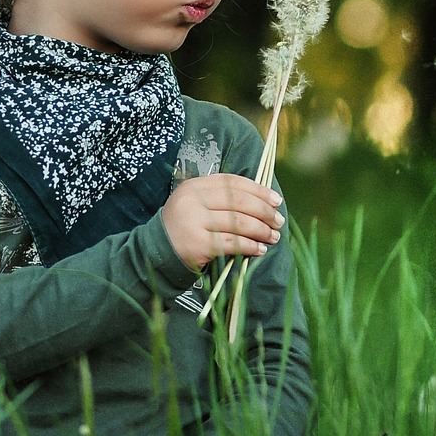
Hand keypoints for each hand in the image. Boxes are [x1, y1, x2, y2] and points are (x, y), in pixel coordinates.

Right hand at [162, 173, 283, 271]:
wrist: (157, 252)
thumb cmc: (185, 227)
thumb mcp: (197, 204)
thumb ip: (222, 198)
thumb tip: (264, 201)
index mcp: (194, 186)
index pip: (232, 183)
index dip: (258, 190)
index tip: (276, 200)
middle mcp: (193, 200)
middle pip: (239, 202)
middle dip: (264, 212)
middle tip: (279, 221)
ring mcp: (194, 221)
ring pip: (239, 223)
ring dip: (261, 231)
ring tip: (273, 237)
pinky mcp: (199, 243)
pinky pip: (233, 243)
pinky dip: (250, 246)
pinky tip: (260, 249)